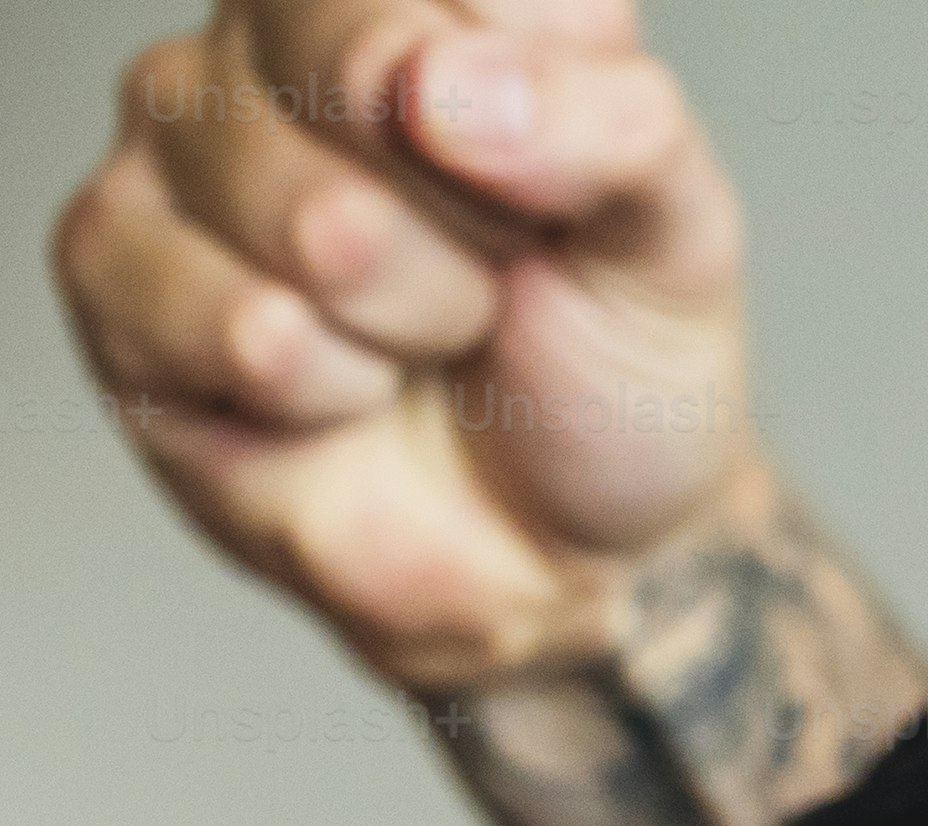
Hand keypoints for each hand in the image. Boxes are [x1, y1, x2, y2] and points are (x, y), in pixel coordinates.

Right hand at [49, 0, 755, 690]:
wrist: (562, 541)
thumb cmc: (605, 363)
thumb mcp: (677, 240)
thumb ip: (616, 130)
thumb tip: (444, 86)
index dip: (522, 106)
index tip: (555, 195)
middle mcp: (283, 38)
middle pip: (362, 78)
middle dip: (468, 224)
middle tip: (493, 276)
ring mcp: (183, 140)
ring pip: (297, 208)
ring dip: (406, 315)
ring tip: (424, 337)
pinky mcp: (117, 263)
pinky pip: (227, 316)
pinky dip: (325, 386)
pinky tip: (344, 386)